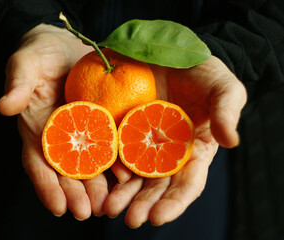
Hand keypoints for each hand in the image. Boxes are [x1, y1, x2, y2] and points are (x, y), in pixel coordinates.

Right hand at [0, 24, 109, 219]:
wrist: (66, 45)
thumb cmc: (41, 53)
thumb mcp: (27, 63)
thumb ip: (18, 84)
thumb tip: (3, 106)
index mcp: (38, 129)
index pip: (38, 163)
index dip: (46, 186)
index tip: (58, 208)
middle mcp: (61, 137)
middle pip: (67, 171)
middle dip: (75, 194)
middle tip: (88, 213)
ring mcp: (83, 132)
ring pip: (90, 165)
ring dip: (97, 187)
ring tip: (108, 205)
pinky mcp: (103, 123)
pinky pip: (111, 146)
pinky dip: (117, 163)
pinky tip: (128, 177)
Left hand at [103, 56, 246, 227]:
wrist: (171, 51)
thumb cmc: (202, 71)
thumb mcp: (222, 86)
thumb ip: (227, 111)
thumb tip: (230, 141)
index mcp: (193, 150)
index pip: (187, 183)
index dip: (174, 202)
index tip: (158, 218)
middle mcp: (167, 152)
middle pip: (156, 185)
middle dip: (143, 204)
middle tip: (129, 219)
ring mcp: (143, 141)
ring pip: (133, 175)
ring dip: (122, 194)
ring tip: (109, 208)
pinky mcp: (122, 127)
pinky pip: (114, 151)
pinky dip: (108, 167)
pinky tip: (98, 178)